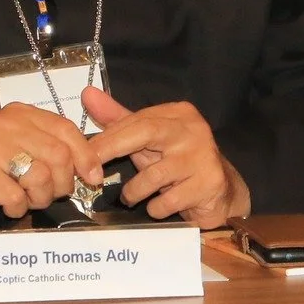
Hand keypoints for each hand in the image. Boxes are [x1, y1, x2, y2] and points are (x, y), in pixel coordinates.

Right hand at [0, 104, 102, 230]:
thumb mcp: (24, 151)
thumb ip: (54, 151)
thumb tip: (94, 168)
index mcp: (21, 114)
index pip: (66, 130)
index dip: (86, 156)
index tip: (93, 177)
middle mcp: (6, 125)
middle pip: (58, 155)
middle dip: (62, 182)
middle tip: (52, 195)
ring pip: (40, 176)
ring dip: (40, 198)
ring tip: (26, 200)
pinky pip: (16, 197)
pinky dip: (17, 208)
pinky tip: (5, 205)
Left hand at [82, 87, 248, 227]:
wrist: (220, 192)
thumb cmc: (178, 163)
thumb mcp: (149, 140)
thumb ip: (119, 119)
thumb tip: (88, 94)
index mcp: (179, 114)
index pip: (137, 120)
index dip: (107, 137)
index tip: (83, 153)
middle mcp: (193, 130)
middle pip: (144, 133)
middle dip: (111, 150)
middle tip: (89, 172)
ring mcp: (203, 157)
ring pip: (152, 176)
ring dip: (134, 193)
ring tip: (133, 197)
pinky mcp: (208, 184)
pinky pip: (166, 202)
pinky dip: (155, 209)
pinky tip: (160, 206)